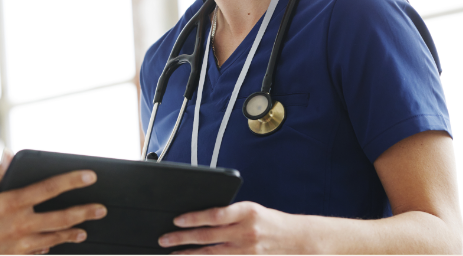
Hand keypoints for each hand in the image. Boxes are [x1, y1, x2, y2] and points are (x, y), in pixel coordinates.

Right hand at [0, 153, 107, 253]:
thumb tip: (8, 154)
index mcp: (10, 204)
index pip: (47, 189)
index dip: (71, 181)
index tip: (89, 176)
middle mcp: (18, 225)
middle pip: (59, 217)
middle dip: (84, 213)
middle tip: (101, 209)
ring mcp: (19, 245)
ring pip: (54, 238)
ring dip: (72, 234)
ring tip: (85, 231)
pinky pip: (40, 252)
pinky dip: (50, 247)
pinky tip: (58, 243)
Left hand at [159, 201, 300, 253]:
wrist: (297, 240)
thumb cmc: (271, 222)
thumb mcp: (251, 210)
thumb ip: (228, 214)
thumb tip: (200, 218)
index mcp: (247, 212)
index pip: (214, 215)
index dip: (193, 218)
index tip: (176, 220)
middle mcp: (246, 232)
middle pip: (208, 236)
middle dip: (183, 238)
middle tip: (165, 239)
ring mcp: (247, 250)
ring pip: (211, 254)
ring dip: (189, 254)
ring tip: (173, 254)